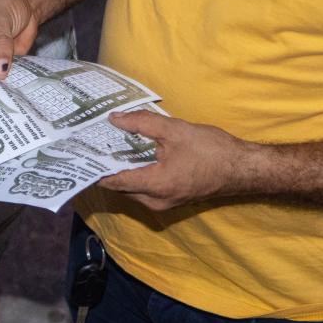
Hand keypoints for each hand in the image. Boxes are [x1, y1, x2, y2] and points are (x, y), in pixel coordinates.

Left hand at [98, 110, 261, 211]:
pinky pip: (145, 188)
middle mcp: (155, 201)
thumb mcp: (175, 130)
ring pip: (132, 187)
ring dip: (122, 168)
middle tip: (92, 142)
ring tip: (109, 143)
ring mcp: (163, 203)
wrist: (243, 169)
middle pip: (120, 185)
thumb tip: (114, 119)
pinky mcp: (171, 199)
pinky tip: (132, 152)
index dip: (94, 166)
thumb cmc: (212, 150)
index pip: (113, 180)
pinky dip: (136, 172)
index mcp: (154, 186)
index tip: (79, 151)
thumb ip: (142, 124)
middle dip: (106, 165)